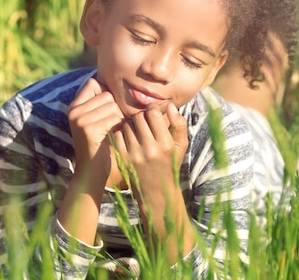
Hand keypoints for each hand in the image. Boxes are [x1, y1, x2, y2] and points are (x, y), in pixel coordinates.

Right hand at [67, 78, 124, 179]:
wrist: (92, 172)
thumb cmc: (100, 144)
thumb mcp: (95, 120)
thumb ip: (100, 102)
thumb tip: (114, 79)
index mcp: (73, 106)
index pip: (94, 83)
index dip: (106, 94)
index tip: (107, 111)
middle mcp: (73, 111)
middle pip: (106, 94)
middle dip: (115, 108)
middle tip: (112, 124)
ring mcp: (79, 119)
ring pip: (112, 105)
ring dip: (118, 118)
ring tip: (112, 130)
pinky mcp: (88, 129)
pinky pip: (113, 117)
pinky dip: (119, 126)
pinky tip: (114, 136)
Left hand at [111, 102, 193, 259]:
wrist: (157, 192)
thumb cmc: (170, 165)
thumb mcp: (181, 146)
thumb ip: (179, 124)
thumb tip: (169, 106)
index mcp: (166, 144)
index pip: (153, 114)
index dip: (152, 110)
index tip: (152, 113)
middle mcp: (150, 149)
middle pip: (138, 118)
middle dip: (140, 117)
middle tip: (143, 122)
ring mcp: (135, 155)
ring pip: (126, 126)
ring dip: (130, 125)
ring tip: (137, 131)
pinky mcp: (123, 159)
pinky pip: (118, 136)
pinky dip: (122, 134)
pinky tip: (128, 139)